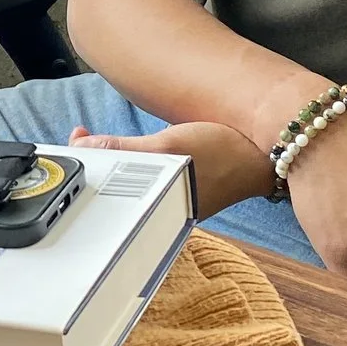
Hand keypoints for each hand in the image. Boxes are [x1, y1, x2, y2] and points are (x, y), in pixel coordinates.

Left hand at [67, 121, 274, 215]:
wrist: (271, 152)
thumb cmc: (225, 151)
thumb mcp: (168, 145)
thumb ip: (123, 149)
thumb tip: (83, 146)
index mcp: (157, 209)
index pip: (109, 196)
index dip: (87, 171)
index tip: (74, 144)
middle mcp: (163, 206)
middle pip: (116, 186)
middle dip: (95, 162)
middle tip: (79, 136)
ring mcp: (173, 193)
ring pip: (131, 176)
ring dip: (111, 157)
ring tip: (92, 137)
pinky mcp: (182, 181)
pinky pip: (147, 170)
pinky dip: (131, 156)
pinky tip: (127, 144)